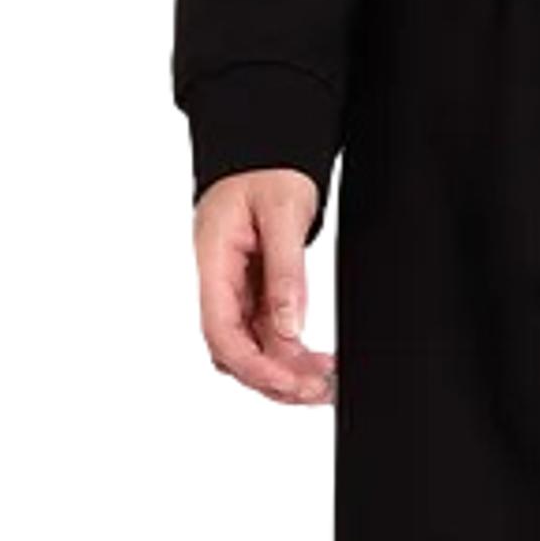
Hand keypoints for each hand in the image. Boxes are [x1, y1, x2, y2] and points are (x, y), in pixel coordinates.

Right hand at [194, 170, 334, 405]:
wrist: (266, 150)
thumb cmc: (268, 170)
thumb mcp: (283, 211)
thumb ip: (285, 272)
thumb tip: (290, 327)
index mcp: (213, 259)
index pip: (220, 330)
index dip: (253, 366)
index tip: (291, 383)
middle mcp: (219, 281)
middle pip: (234, 351)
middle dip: (274, 378)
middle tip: (319, 390)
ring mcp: (236, 291)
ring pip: (252, 350)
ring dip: (286, 373)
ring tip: (326, 384)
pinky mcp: (254, 293)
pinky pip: (267, 336)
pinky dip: (291, 356)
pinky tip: (318, 366)